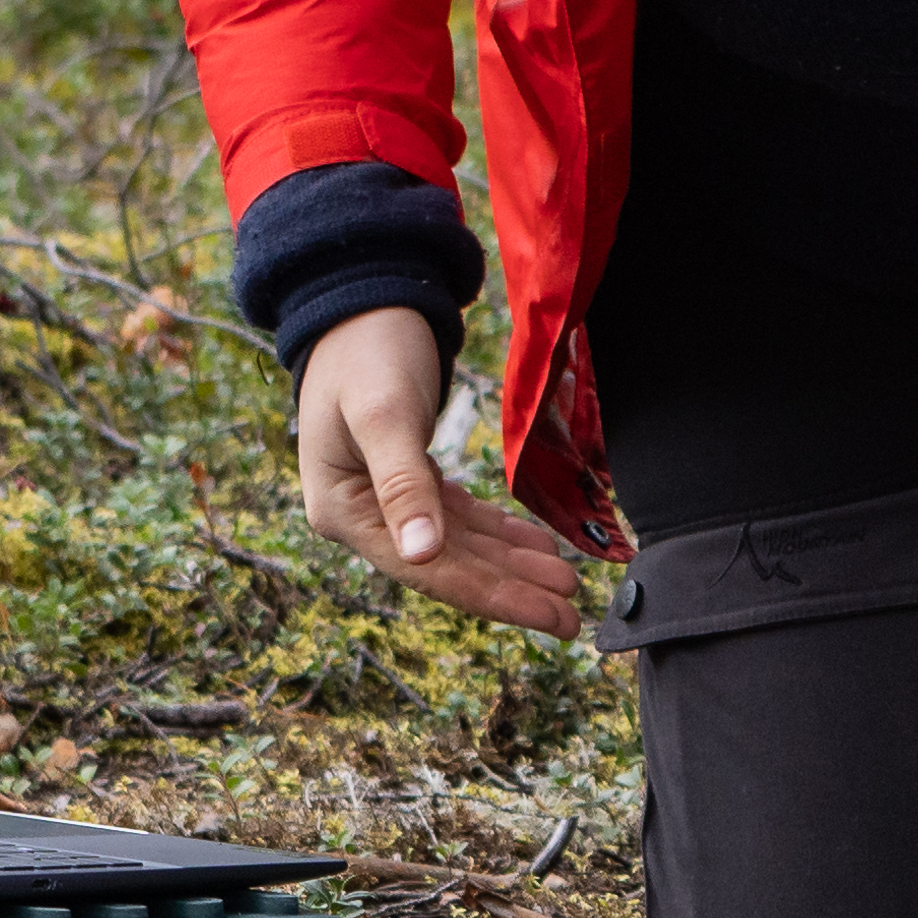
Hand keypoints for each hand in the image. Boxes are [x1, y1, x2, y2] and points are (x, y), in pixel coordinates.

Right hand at [291, 304, 581, 637]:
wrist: (357, 300)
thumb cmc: (365, 352)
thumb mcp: (383, 414)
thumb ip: (403, 483)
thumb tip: (421, 554)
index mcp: (344, 513)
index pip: (431, 571)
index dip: (495, 597)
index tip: (552, 617)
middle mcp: (363, 517)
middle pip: (450, 566)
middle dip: (512, 589)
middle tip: (573, 614)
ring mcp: (384, 501)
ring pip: (460, 546)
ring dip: (512, 565)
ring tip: (565, 582)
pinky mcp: (408, 478)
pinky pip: (459, 519)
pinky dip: (497, 534)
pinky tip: (535, 548)